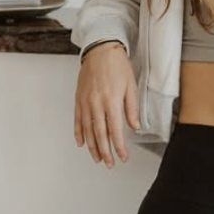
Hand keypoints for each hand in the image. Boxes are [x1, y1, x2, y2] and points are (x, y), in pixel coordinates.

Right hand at [74, 43, 139, 167]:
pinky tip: (81, 143)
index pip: (115, 131)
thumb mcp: (131, 86)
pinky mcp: (79, 99)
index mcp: (111, 101)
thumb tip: (135, 127)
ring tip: (97, 158)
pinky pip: (78, 120)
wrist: (100, 49)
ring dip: (92, 147)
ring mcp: (85, 102)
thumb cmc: (117, 65)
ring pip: (88, 130)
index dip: (119, 147)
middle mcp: (96, 103)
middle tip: (110, 163)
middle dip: (105, 152)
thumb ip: (132, 109)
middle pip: (100, 134)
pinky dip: (79, 133)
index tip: (123, 157)